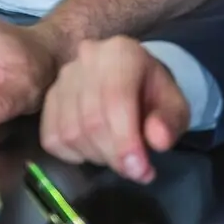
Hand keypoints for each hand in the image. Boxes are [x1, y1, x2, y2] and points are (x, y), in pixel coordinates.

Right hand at [40, 37, 188, 183]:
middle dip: (114, 155)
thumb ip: (170, 122)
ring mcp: (63, 77)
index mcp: (121, 52)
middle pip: (92, 120)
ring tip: (117, 154)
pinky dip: (73, 155)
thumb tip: (158, 140)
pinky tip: (94, 148)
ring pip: (71, 132)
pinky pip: (52, 138)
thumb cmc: (153, 93)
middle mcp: (87, 58)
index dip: (126, 141)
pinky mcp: (48, 98)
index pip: (116, 100)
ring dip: (96, 156)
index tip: (140, 171)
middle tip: (135, 171)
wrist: (131, 77)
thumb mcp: (174, 105)